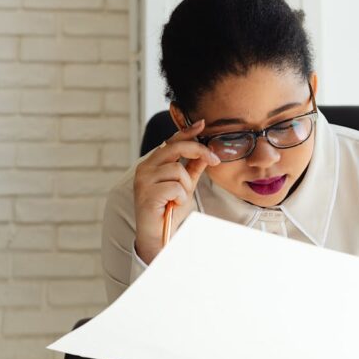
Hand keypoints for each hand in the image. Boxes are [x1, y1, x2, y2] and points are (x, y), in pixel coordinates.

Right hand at [133, 119, 219, 263]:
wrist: (158, 234)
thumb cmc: (169, 209)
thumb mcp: (186, 185)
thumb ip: (193, 168)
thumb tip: (206, 152)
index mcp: (153, 163)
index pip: (171, 141)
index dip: (187, 132)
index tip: (202, 124)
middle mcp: (145, 167)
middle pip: (176, 147)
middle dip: (199, 151)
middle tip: (215, 159)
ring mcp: (143, 180)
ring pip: (178, 170)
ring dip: (186, 186)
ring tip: (179, 198)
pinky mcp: (147, 193)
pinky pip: (175, 187)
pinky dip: (181, 197)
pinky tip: (173, 205)